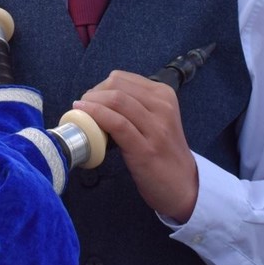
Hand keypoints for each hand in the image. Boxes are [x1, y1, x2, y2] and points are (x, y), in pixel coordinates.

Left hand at [74, 70, 198, 221]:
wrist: (183, 186)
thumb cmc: (164, 152)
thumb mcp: (157, 119)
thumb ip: (137, 105)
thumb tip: (101, 98)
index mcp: (164, 95)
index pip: (122, 78)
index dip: (100, 87)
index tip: (90, 100)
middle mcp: (162, 106)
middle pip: (117, 86)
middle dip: (93, 94)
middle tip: (82, 108)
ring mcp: (156, 127)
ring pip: (116, 101)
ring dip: (91, 103)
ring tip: (80, 113)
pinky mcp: (145, 148)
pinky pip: (117, 123)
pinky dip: (96, 116)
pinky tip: (84, 118)